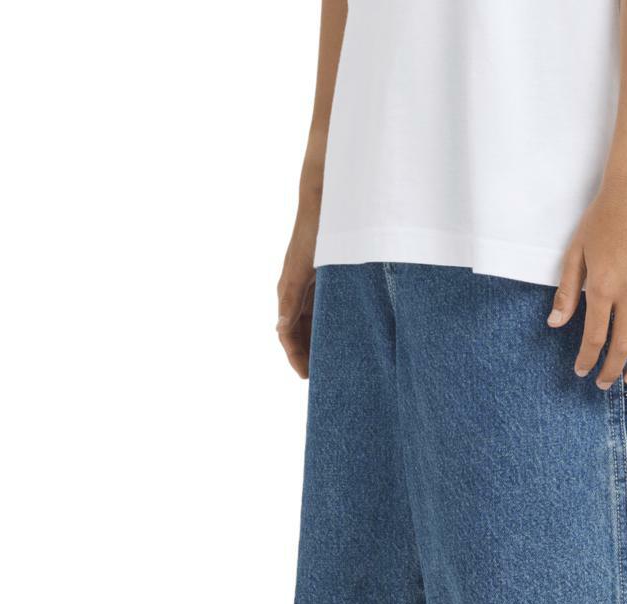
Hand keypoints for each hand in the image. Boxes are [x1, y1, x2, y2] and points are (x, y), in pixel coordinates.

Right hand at [277, 216, 318, 378]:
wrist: (329, 203)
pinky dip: (331, 327)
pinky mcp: (324, 282)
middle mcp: (297, 294)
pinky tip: (345, 338)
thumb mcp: (302, 268)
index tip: (307, 377)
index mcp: (288, 293)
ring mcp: (310, 288)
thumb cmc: (314, 233)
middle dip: (308, 356)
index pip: (287, 335)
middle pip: (300, 334)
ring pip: (312, 325)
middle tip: (323, 377)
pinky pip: (324, 312)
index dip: (296, 357)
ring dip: (319, 344)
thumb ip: (291, 299)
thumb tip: (280, 329)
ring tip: (333, 363)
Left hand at [548, 179, 626, 389]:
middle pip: (622, 345)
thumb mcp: (575, 253)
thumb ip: (566, 292)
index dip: (586, 360)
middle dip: (611, 370)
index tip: (582, 371)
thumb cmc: (602, 219)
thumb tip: (555, 324)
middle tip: (604, 383)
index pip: (593, 338)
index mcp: (601, 288)